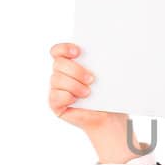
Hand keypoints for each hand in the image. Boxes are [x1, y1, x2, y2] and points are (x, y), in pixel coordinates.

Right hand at [47, 41, 147, 160]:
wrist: (110, 116)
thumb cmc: (108, 94)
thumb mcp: (106, 75)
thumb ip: (100, 62)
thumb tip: (109, 50)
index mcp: (70, 63)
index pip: (58, 51)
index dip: (64, 48)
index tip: (78, 52)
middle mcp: (61, 74)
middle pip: (58, 64)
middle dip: (75, 70)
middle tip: (92, 79)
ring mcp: (56, 89)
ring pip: (56, 79)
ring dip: (74, 85)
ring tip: (88, 92)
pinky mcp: (55, 104)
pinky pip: (55, 96)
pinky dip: (66, 96)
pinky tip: (76, 100)